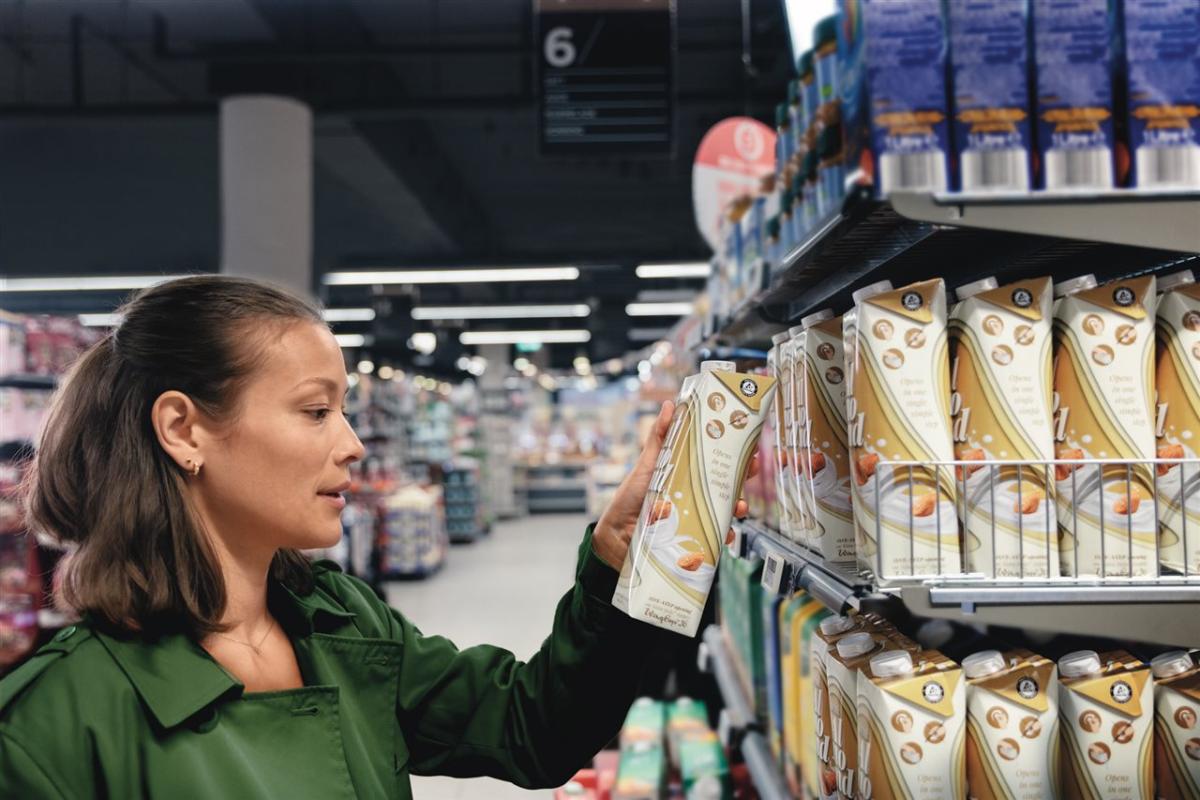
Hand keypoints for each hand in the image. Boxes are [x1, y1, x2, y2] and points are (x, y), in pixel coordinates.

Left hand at [591, 401, 754, 570]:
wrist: (619, 532)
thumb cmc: (632, 495)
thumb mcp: (648, 462)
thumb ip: (659, 435)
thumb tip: (670, 405)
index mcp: (688, 472)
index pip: (717, 461)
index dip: (736, 454)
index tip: (749, 448)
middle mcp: (696, 492)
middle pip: (727, 483)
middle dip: (743, 477)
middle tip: (749, 471)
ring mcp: (697, 514)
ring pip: (725, 509)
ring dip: (738, 507)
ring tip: (738, 507)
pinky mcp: (694, 535)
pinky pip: (715, 535)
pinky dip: (724, 535)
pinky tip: (725, 534)